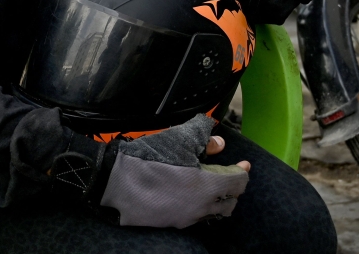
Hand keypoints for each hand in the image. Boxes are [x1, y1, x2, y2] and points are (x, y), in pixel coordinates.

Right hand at [99, 115, 250, 227]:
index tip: (243, 163)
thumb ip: (203, 136)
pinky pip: (196, 218)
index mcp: (208, 186)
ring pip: (214, 213)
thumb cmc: (148, 157)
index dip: (242, 170)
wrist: (115, 180)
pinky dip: (201, 207)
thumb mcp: (178, 138)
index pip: (238, 182)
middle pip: (230, 202)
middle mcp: (201, 206)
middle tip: (229, 174)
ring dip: (218, 199)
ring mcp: (186, 217)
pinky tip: (192, 195)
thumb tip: (219, 143)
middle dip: (233, 187)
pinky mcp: (172, 222)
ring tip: (212, 186)